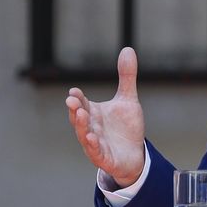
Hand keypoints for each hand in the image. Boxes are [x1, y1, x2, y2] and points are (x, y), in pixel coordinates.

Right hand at [66, 47, 146, 186]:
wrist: (134, 154)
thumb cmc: (126, 127)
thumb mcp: (128, 100)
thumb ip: (126, 77)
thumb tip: (127, 49)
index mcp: (93, 113)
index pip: (82, 103)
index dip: (78, 98)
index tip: (74, 91)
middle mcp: (91, 128)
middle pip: (80, 118)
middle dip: (75, 109)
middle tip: (71, 100)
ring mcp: (95, 144)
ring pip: (84, 135)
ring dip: (81, 125)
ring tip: (81, 114)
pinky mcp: (104, 158)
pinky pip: (96, 152)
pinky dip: (93, 146)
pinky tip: (92, 138)